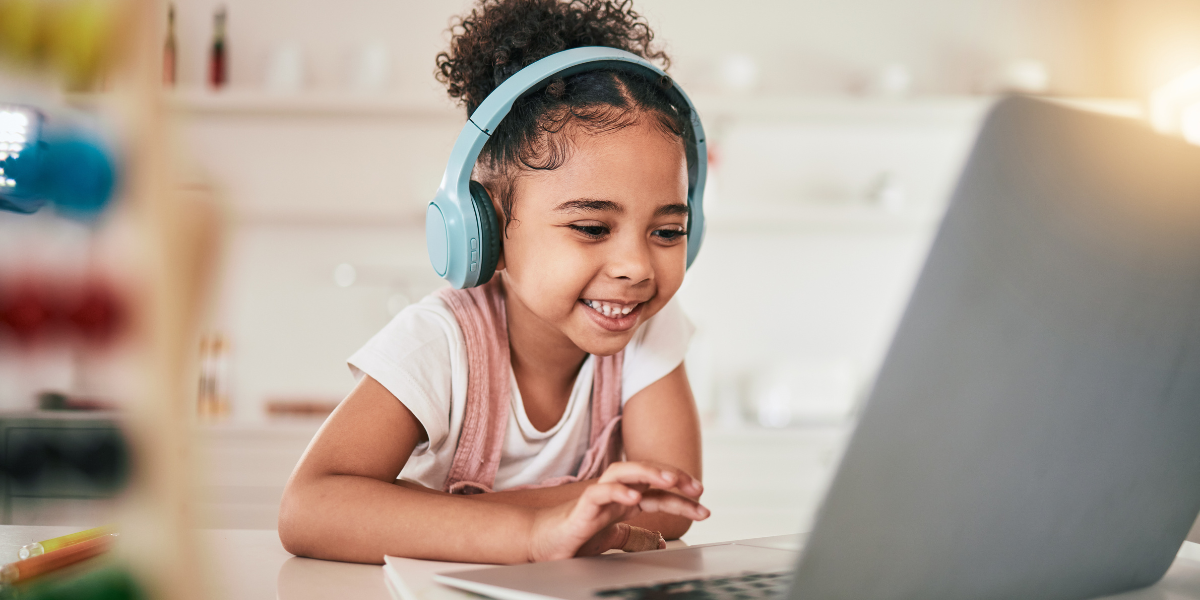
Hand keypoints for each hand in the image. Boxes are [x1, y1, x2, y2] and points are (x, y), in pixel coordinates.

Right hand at [525, 461, 707, 561]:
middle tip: (697, 489)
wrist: (542, 544)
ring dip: (648, 472)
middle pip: (647, 474)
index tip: (704, 508)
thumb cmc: (575, 536)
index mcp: (624, 500)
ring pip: (624, 472)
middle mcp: (614, 492)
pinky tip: (634, 497)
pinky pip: (600, 492)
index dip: (682, 497)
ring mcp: (598, 495)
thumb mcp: (613, 538)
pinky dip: (618, 491)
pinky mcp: (582, 506)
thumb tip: (658, 541)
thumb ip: (635, 537)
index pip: (658, 492)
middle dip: (673, 478)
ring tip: (670, 480)